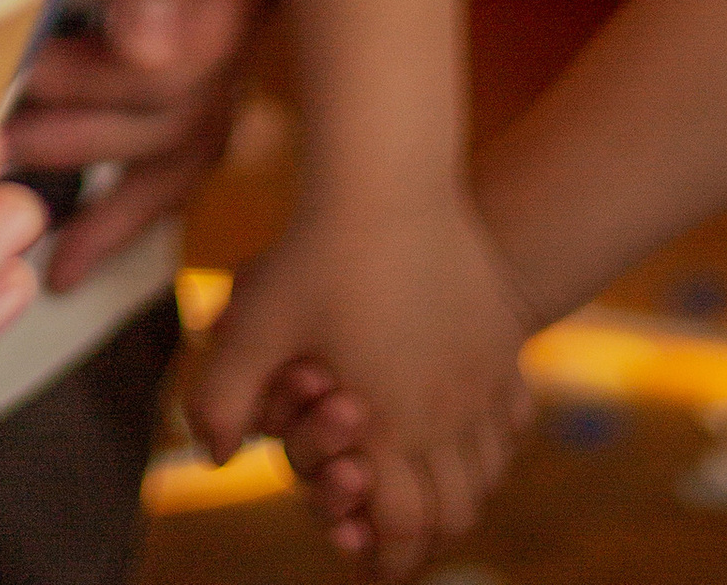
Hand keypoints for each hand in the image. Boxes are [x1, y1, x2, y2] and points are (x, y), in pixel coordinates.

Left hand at [6, 0, 266, 287]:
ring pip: (188, 133)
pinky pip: (192, 123)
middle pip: (183, 110)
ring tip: (33, 223)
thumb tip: (135, 44)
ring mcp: (240, 10)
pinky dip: (143, 189)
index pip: (187, 59)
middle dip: (89, 138)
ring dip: (111, 182)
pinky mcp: (213, 7)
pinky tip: (93, 242)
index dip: (100, 81)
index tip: (19, 74)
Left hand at [185, 188, 530, 578]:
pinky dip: (494, 442)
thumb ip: (225, 395)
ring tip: (433, 492)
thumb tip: (212, 456)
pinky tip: (469, 431)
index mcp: (387, 424)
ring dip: (462, 491)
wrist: (388, 180)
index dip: (390, 557)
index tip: (371, 564)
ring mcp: (483, 378)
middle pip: (456, 512)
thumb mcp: (257, 321)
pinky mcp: (503, 340)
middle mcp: (446, 413)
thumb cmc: (316, 250)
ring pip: (489, 471)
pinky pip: (513, 419)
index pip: (404, 525)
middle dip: (427, 535)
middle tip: (400, 537)